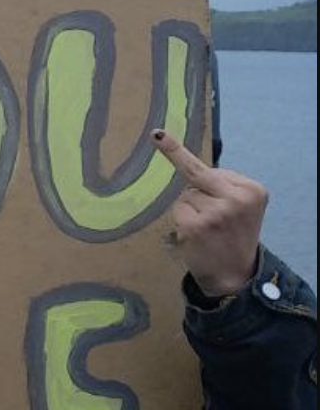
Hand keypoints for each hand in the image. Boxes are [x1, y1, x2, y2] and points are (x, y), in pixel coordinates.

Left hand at [152, 130, 265, 297]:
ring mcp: (217, 211)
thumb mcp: (241, 208)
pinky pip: (178, 210)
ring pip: (185, 195)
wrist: (234, 275)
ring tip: (207, 229)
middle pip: (197, 175)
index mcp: (252, 190)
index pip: (214, 170)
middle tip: (157, 136)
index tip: (158, 134)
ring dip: (189, 209)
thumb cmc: (233, 237)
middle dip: (176, 156)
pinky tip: (195, 235)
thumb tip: (192, 170)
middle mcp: (237, 198)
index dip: (185, 157)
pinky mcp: (197, 225)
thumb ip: (223, 188)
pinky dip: (181, 221)